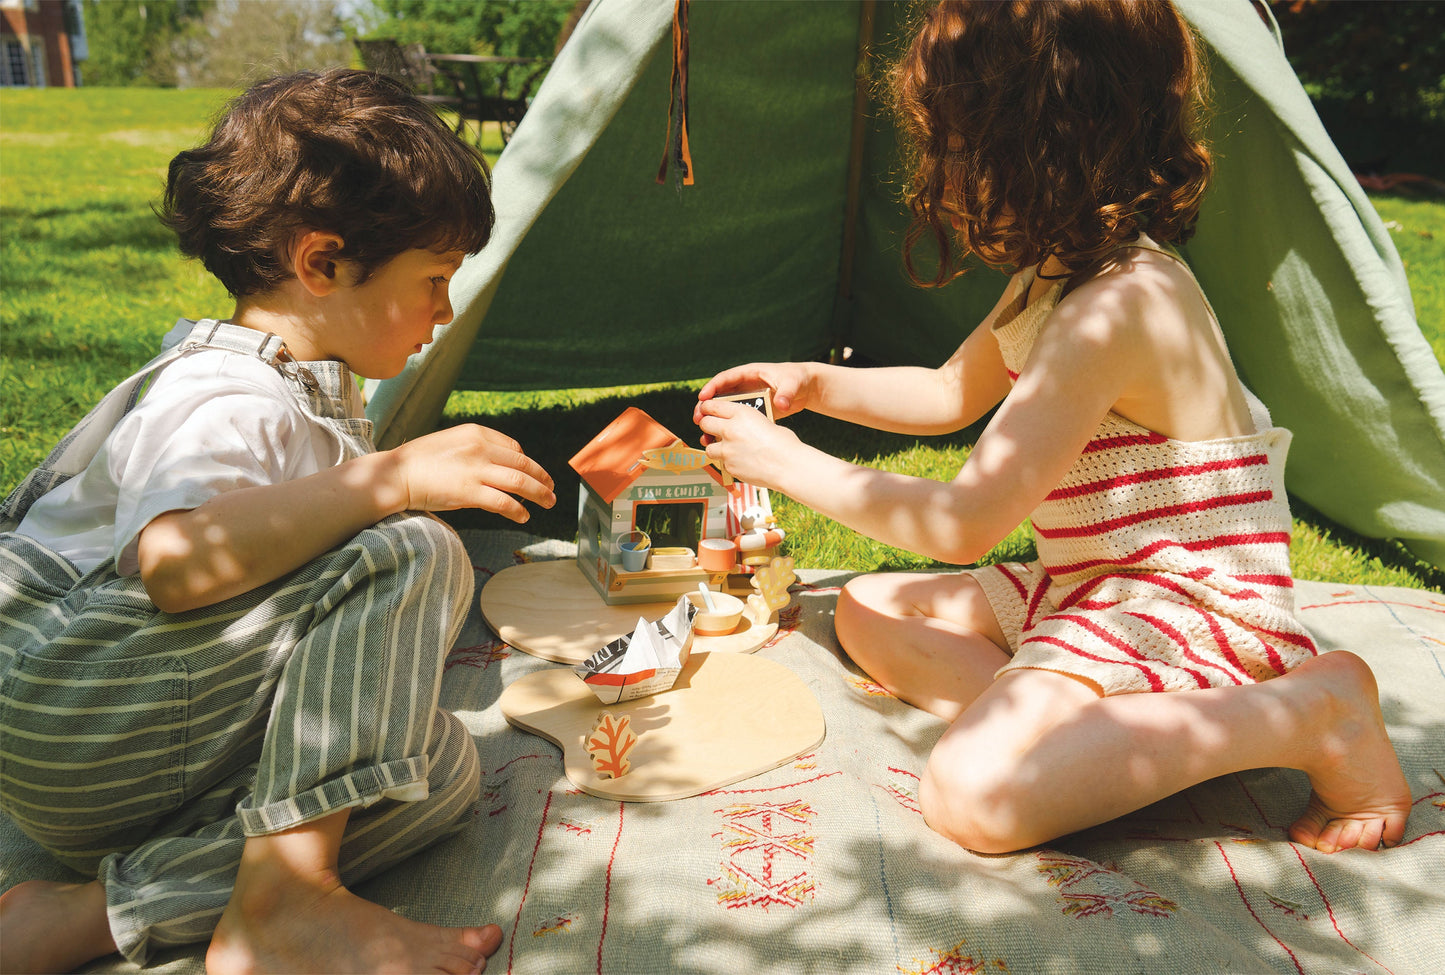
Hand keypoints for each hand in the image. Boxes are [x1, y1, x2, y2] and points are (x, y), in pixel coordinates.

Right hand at [388, 424, 554, 522]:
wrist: (396, 473)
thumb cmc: (420, 461)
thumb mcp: (452, 443)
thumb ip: (476, 450)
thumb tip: (499, 468)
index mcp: (476, 432)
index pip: (514, 447)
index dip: (527, 463)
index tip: (532, 474)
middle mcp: (480, 448)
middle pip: (523, 464)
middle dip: (542, 479)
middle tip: (552, 489)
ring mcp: (476, 470)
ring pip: (520, 483)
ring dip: (539, 494)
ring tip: (548, 503)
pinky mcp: (470, 492)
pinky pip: (504, 502)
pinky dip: (518, 510)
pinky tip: (523, 516)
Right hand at [694, 361, 815, 431]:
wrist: (807, 388)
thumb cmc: (798, 379)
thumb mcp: (792, 383)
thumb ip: (786, 393)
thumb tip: (781, 404)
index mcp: (749, 374)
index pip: (726, 378)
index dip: (712, 387)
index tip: (703, 397)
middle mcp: (745, 386)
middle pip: (720, 395)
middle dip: (706, 407)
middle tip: (698, 419)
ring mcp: (748, 399)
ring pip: (726, 410)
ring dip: (714, 420)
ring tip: (704, 434)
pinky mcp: (754, 411)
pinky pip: (737, 419)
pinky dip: (729, 429)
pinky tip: (722, 441)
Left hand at [695, 398, 800, 490]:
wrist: (788, 466)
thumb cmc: (784, 443)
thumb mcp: (765, 421)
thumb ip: (746, 422)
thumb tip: (737, 426)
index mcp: (741, 413)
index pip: (712, 406)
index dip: (707, 408)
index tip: (706, 411)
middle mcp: (730, 429)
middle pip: (705, 424)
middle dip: (707, 426)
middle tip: (712, 429)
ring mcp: (727, 449)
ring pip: (708, 447)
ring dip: (715, 447)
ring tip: (727, 449)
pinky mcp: (729, 466)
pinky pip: (721, 463)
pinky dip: (728, 462)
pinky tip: (741, 462)